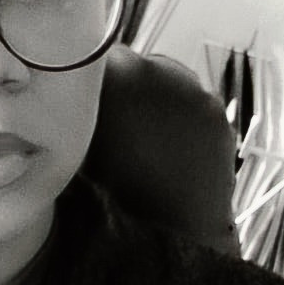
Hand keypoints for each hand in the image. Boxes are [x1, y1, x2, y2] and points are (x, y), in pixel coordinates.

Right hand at [84, 45, 238, 253]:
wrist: (172, 228)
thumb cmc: (114, 191)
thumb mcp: (75, 146)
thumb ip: (72, 113)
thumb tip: (67, 100)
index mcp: (114, 73)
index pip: (93, 56)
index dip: (85, 77)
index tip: (81, 95)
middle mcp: (155, 68)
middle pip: (130, 65)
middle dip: (122, 86)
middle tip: (113, 120)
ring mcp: (191, 87)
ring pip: (163, 81)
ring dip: (152, 99)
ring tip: (144, 138)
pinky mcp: (216, 109)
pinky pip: (191, 101)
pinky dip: (179, 116)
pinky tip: (169, 146)